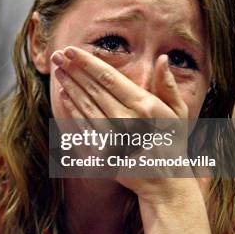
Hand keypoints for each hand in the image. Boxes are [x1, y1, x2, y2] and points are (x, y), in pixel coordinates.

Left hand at [51, 46, 199, 201]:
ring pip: (85, 105)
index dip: (87, 62)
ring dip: (69, 86)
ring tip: (58, 71)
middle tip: (57, 55)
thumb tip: (161, 58)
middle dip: (73, 70)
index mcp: (144, 106)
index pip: (108, 78)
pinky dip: (72, 109)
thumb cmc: (172, 143)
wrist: (165, 183)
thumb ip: (167, 85)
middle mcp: (127, 120)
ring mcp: (113, 138)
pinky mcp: (103, 153)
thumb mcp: (178, 113)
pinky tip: (64, 95)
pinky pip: (83, 126)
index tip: (71, 50)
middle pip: (93, 89)